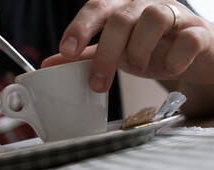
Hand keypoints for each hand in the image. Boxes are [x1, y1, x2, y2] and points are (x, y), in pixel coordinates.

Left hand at [42, 0, 213, 93]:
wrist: (193, 54)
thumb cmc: (150, 49)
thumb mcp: (115, 52)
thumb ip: (85, 56)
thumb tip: (50, 64)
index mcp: (123, 9)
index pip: (98, 7)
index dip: (80, 26)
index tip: (67, 50)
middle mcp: (147, 6)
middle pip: (121, 17)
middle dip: (106, 52)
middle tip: (99, 82)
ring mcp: (176, 16)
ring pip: (155, 18)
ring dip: (139, 50)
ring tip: (136, 69)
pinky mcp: (199, 33)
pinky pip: (188, 39)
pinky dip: (175, 57)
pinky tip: (169, 68)